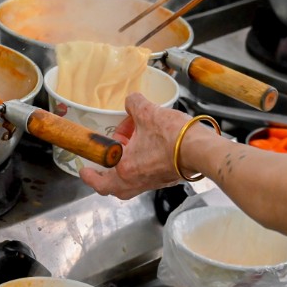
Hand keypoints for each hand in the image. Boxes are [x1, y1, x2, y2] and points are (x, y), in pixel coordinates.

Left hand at [79, 93, 194, 198]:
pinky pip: (146, 176)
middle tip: (108, 155)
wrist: (201, 150)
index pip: (100, 181)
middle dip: (108, 171)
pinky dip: (141, 164)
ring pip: (131, 181)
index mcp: (125, 169)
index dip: (89, 176)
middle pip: (114, 186)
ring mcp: (152, 183)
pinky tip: (148, 146)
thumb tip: (132, 100)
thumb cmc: (174, 137)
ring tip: (131, 144)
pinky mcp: (166, 180)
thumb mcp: (149, 113)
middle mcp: (137, 182)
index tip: (84, 170)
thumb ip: (135, 104)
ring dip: (126, 164)